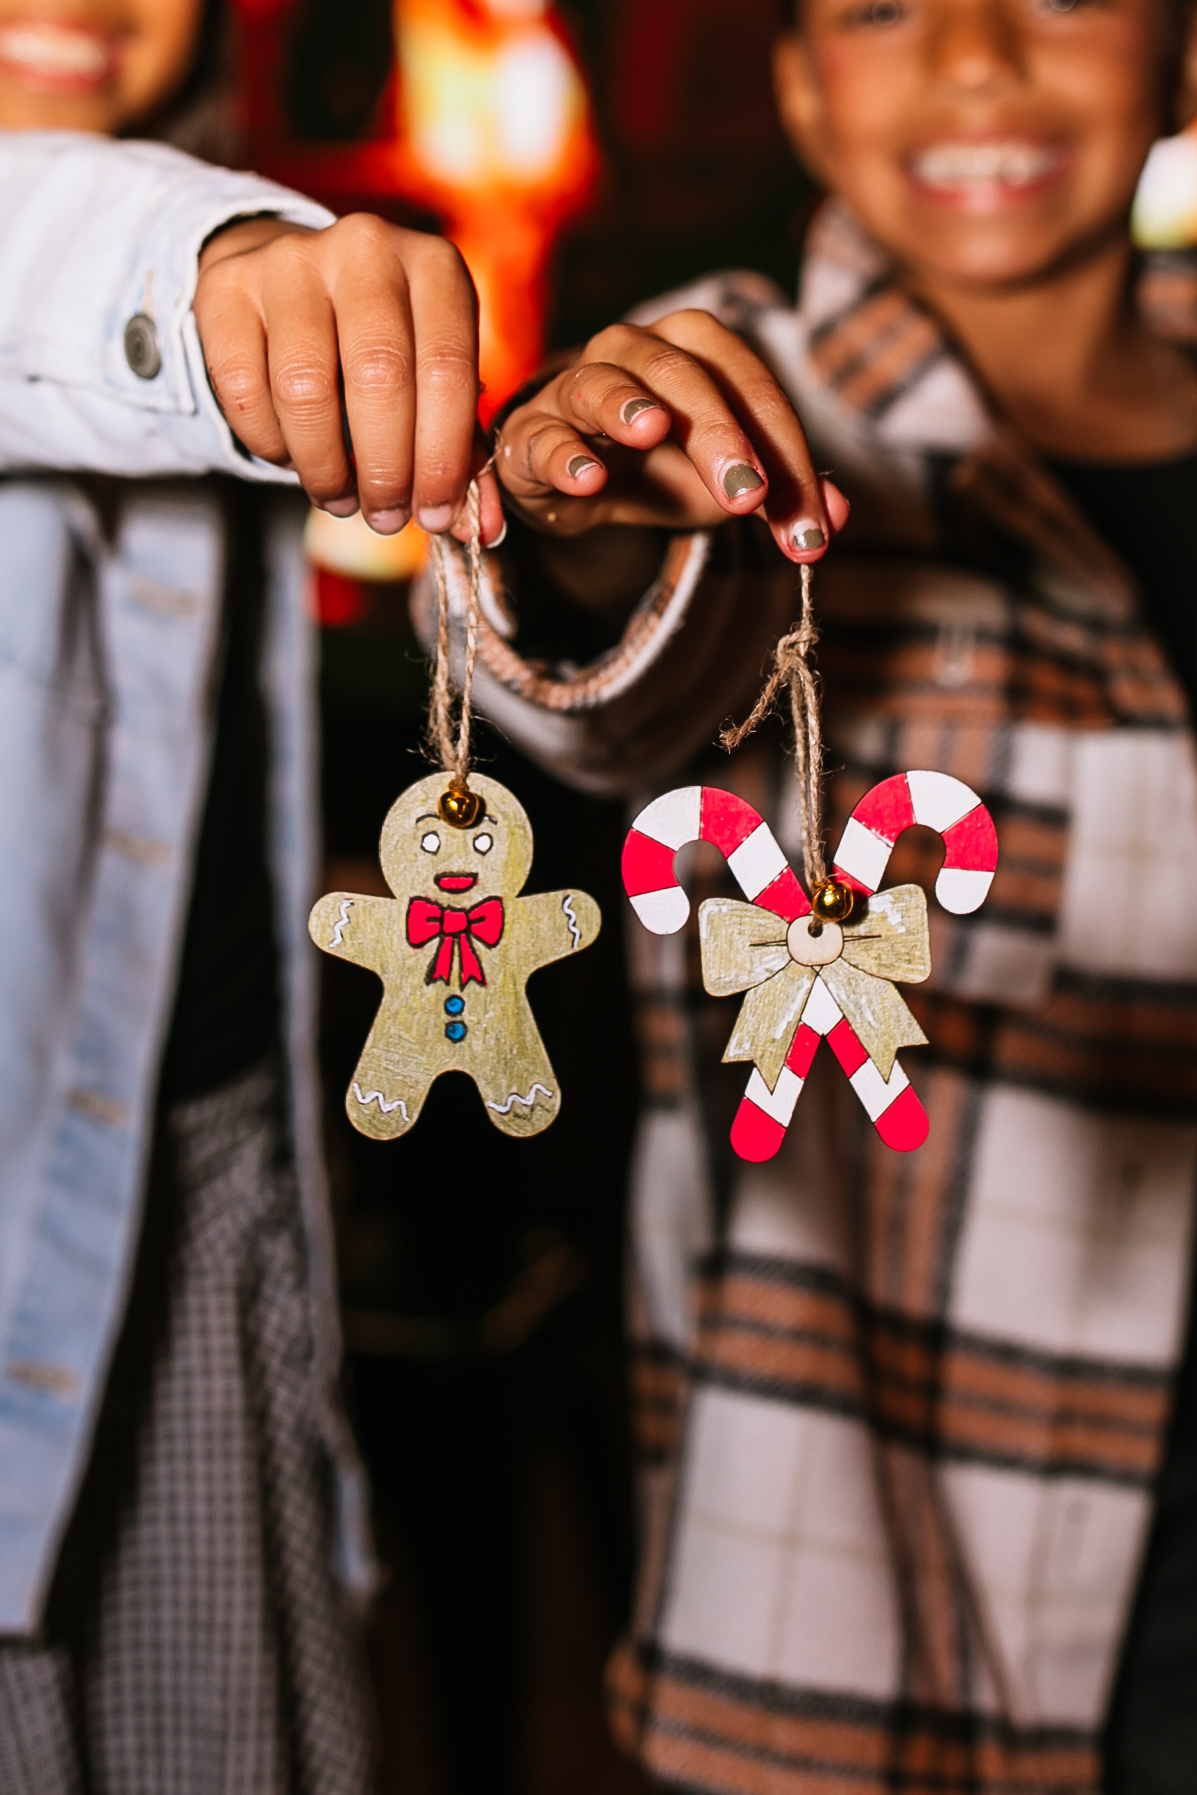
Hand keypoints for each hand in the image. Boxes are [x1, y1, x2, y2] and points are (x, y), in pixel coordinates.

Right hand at [193, 215, 502, 544]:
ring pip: (303, 388)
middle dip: (385, 470)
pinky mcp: (227, 287)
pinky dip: (269, 444)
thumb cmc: (382, 345)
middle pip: (378, 378)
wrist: (291, 280)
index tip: (433, 515)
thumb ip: (461, 454)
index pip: (447, 372)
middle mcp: (366, 249)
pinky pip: (243, 389)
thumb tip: (479, 530)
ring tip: (340, 498)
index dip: (442, 459)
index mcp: (435, 267)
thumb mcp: (434, 382)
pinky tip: (290, 458)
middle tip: (386, 516)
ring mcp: (290, 261)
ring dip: (324, 467)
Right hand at [494, 310, 848, 562]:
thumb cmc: (658, 467)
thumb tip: (833, 522)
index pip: (751, 389)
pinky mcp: (531, 431)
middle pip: (683, 375)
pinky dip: (565, 453)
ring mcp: (575, 385)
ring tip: (652, 430)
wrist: (575, 480)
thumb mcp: (728, 484)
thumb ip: (782, 496)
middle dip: (722, 436)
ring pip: (603, 381)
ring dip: (629, 405)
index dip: (787, 458)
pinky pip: (545, 434)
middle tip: (749, 498)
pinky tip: (588, 479)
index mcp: (694, 348)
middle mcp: (633, 349)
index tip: (809, 531)